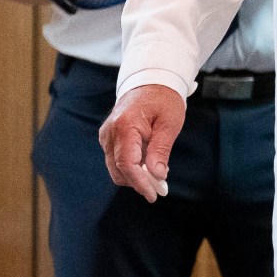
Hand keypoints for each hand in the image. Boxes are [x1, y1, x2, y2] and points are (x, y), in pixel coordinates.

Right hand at [100, 83, 185, 201]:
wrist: (150, 82)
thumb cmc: (163, 100)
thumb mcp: (169, 124)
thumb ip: (161, 150)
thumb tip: (157, 175)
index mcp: (124, 126)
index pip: (127, 163)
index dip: (140, 182)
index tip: (154, 194)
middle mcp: (110, 132)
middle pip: (118, 170)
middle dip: (139, 183)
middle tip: (161, 189)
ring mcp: (107, 136)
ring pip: (116, 169)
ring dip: (135, 178)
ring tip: (158, 177)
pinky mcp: (109, 139)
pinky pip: (117, 161)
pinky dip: (132, 169)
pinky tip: (149, 167)